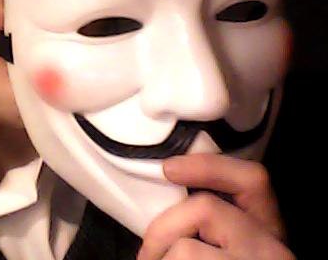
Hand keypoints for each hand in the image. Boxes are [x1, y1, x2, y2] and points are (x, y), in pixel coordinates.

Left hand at [137, 153, 294, 258]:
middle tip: (147, 257)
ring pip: (186, 249)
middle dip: (161, 228)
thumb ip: (213, 232)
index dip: (209, 167)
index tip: (168, 169)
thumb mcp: (231, 252)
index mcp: (269, 233)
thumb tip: (167, 205)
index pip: (254, 181)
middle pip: (204, 208)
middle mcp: (271, 250)